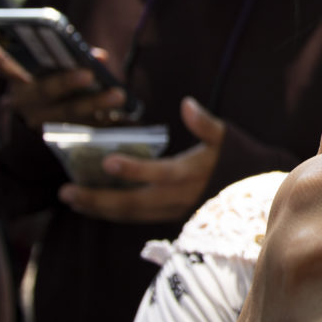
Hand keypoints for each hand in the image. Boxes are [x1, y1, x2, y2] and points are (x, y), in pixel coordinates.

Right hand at [0, 28, 126, 128]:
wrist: (31, 129)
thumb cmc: (44, 85)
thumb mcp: (46, 71)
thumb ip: (68, 59)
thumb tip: (100, 57)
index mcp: (16, 80)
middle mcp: (25, 100)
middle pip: (45, 90)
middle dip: (66, 81)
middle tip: (88, 73)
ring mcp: (42, 118)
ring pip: (69, 111)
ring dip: (95, 102)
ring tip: (118, 94)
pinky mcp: (62, 132)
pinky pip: (84, 126)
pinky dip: (103, 119)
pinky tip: (122, 114)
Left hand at [59, 97, 223, 222]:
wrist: (255, 192)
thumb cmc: (239, 158)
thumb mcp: (226, 136)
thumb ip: (205, 123)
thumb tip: (187, 103)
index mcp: (191, 174)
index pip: (158, 173)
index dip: (133, 170)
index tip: (107, 162)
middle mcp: (179, 197)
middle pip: (133, 203)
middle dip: (98, 199)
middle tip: (66, 191)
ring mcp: (174, 210)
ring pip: (131, 215)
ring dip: (99, 209)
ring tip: (71, 199)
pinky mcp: (171, 216)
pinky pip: (137, 218)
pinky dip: (113, 212)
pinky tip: (94, 205)